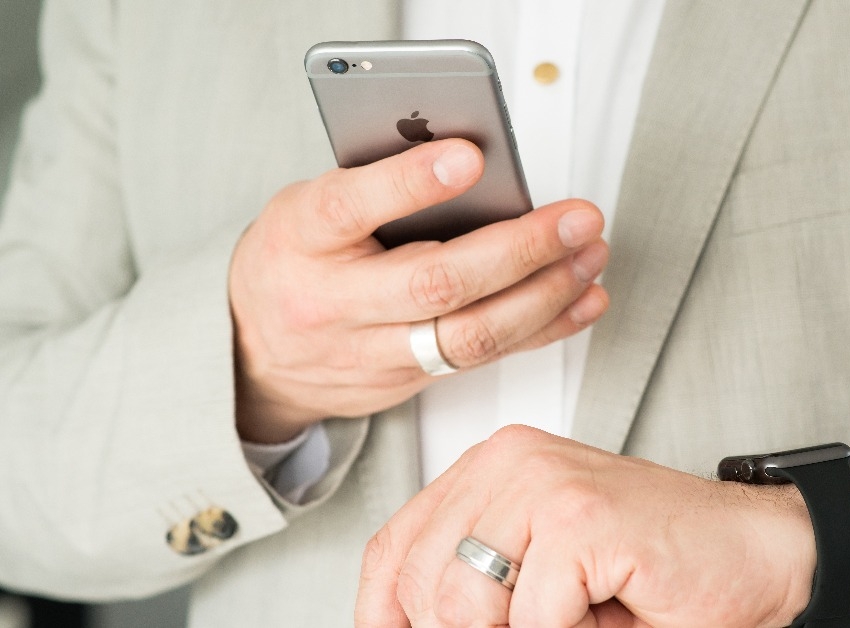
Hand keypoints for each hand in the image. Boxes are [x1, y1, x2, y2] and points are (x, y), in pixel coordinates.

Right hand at [229, 140, 608, 441]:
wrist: (253, 355)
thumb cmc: (296, 259)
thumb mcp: (311, 204)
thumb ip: (378, 186)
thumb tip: (474, 158)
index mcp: (303, 238)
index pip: (350, 207)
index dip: (411, 183)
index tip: (472, 156)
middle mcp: (333, 302)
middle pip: (434, 284)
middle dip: (520, 250)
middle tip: (578, 218)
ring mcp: (370, 354)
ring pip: (469, 335)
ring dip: (545, 294)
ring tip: (590, 254)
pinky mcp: (404, 384)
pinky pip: (483, 359)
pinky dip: (542, 328)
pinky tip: (582, 299)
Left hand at [354, 425, 820, 627]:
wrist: (758, 557)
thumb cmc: (654, 572)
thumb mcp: (538, 581)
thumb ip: (474, 592)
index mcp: (492, 467)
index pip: (393, 550)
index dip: (385, 618)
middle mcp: (510, 460)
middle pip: (420, 581)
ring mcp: (545, 480)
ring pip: (463, 602)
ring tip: (573, 616)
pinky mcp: (583, 513)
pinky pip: (532, 615)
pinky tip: (606, 610)